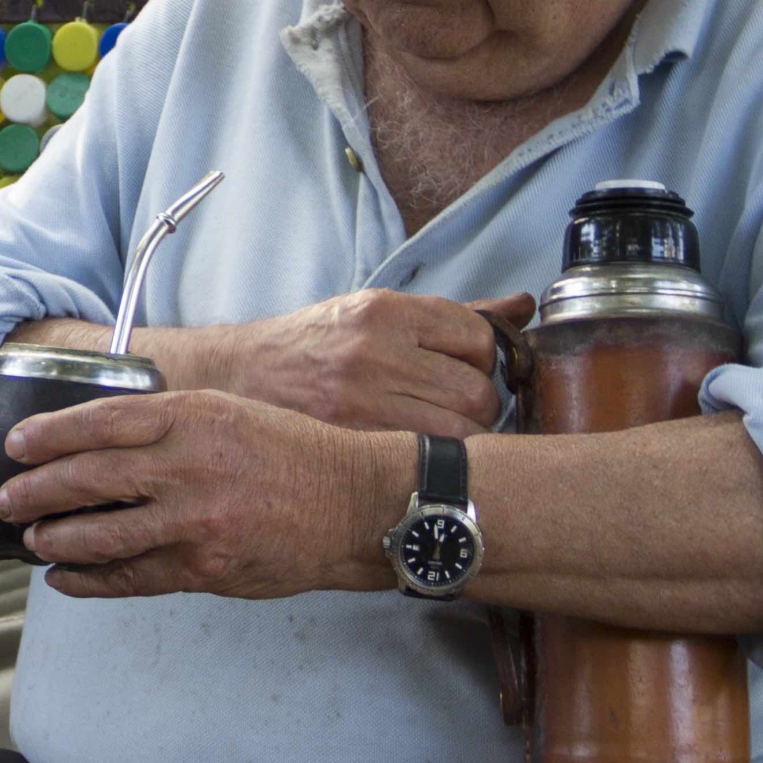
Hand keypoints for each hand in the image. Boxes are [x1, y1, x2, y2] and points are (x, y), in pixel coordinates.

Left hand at [0, 388, 405, 599]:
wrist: (354, 503)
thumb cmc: (293, 453)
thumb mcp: (229, 412)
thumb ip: (169, 423)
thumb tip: (100, 439)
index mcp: (192, 416)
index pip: (99, 422)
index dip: (47, 434)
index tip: (15, 445)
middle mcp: (187, 466)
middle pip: (87, 478)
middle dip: (35, 491)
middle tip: (6, 500)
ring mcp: (194, 521)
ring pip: (101, 535)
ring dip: (55, 540)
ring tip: (33, 540)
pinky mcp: (205, 567)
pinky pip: (132, 578)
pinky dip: (90, 581)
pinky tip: (65, 579)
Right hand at [181, 290, 527, 435]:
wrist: (239, 375)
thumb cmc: (315, 345)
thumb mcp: (377, 314)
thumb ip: (452, 316)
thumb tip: (523, 305)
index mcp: (385, 309)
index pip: (478, 335)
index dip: (483, 359)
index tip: (468, 369)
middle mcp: (376, 349)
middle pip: (477, 390)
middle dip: (480, 404)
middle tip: (456, 407)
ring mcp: (362, 399)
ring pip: (460, 431)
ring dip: (462, 437)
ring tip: (438, 432)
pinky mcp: (350, 439)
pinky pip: (424, 456)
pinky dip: (432, 457)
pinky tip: (415, 450)